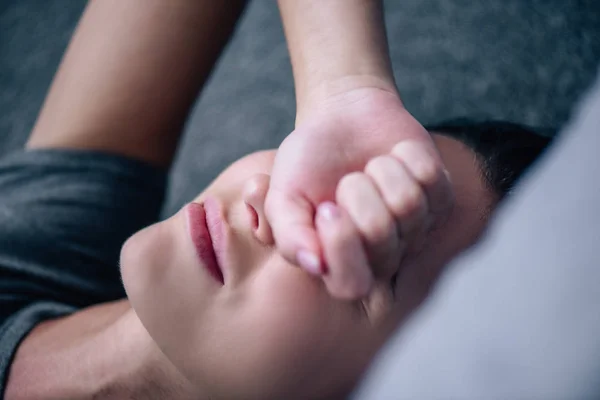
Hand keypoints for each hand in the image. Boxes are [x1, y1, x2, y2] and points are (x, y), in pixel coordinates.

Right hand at [265, 87, 453, 298]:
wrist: (340, 120)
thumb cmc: (309, 163)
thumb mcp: (283, 196)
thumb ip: (289, 234)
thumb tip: (314, 264)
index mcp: (340, 264)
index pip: (351, 285)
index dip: (342, 246)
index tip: (327, 208)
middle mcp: (381, 256)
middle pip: (380, 235)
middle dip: (357, 192)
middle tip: (348, 180)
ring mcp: (415, 231)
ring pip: (408, 205)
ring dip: (382, 171)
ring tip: (370, 168)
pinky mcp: (441, 201)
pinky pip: (432, 179)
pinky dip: (408, 157)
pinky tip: (395, 157)